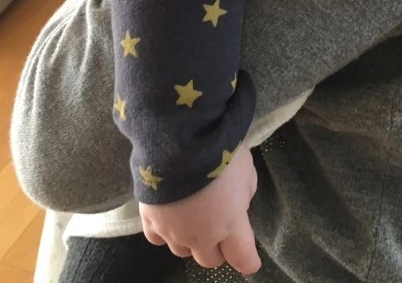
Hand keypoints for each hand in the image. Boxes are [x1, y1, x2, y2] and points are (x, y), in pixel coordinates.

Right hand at [140, 143, 260, 272]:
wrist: (180, 141)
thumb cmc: (220, 153)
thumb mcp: (246, 169)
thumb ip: (245, 192)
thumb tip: (238, 203)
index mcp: (230, 224)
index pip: (243, 258)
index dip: (248, 260)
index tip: (251, 260)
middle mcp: (201, 236)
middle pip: (210, 259)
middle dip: (218, 248)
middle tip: (220, 227)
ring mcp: (173, 232)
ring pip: (183, 252)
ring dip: (192, 240)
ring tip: (193, 218)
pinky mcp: (150, 220)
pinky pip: (157, 239)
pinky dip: (165, 233)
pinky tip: (169, 218)